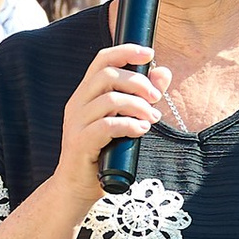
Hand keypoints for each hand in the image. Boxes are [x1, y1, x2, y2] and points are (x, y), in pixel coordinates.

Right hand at [52, 34, 171, 213]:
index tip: (149, 52)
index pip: (102, 60)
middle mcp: (77, 103)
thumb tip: (163, 72)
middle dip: (138, 82)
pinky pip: (107, 125)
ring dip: (138, 106)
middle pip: (108, 75)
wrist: (78, 187)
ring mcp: (75, 122)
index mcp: (86, 93)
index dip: (125, 51)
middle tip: (156, 99)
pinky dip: (129, 125)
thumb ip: (143, 96)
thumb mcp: (125, 120)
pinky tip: (141, 130)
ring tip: (152, 118)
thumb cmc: (103, 153)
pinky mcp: (80, 142)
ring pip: (109, 99)